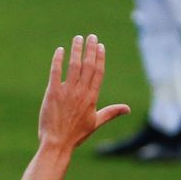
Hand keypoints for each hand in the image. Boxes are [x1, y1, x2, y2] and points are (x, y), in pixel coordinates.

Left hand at [39, 35, 129, 150]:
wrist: (57, 143)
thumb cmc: (76, 135)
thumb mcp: (96, 123)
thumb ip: (111, 112)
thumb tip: (128, 109)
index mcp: (92, 98)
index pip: (98, 73)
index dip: (100, 57)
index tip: (100, 46)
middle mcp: (81, 92)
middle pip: (88, 66)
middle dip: (90, 49)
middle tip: (91, 36)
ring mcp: (67, 92)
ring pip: (74, 66)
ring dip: (76, 50)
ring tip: (78, 39)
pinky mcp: (52, 93)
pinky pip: (56, 72)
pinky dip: (58, 60)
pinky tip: (60, 50)